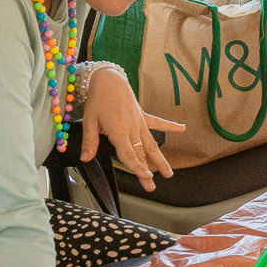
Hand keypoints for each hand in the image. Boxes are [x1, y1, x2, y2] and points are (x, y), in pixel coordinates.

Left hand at [79, 67, 182, 191]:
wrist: (109, 79)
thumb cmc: (98, 99)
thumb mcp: (89, 120)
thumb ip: (90, 141)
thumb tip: (85, 157)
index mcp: (118, 131)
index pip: (129, 154)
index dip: (138, 168)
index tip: (146, 178)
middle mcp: (132, 129)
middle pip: (141, 154)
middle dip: (147, 171)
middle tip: (152, 187)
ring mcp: (139, 123)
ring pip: (151, 144)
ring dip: (160, 159)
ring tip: (168, 173)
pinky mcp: (142, 116)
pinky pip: (158, 123)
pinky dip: (170, 126)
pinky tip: (182, 129)